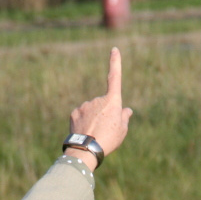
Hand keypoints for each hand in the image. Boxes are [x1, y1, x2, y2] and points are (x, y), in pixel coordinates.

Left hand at [66, 47, 133, 170]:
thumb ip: (124, 117)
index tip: (114, 50)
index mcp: (112, 101)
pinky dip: (84, 122)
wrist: (86, 149)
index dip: (115, 63)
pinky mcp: (74, 112)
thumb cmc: (108, 140)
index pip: (115, 77)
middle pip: (104, 104)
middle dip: (105, 114)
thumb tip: (126, 110)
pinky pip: (82, 115)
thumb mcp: (122, 130)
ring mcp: (85, 105)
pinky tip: (85, 132)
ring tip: (95, 134)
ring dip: (94, 119)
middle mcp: (97, 99)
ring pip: (92, 110)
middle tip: (105, 130)